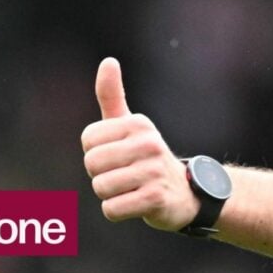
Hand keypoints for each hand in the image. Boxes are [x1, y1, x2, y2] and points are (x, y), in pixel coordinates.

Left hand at [80, 57, 198, 230]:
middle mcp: (148, 143)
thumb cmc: (146, 156)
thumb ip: (112, 95)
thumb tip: (108, 61)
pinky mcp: (156, 199)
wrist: (185, 193)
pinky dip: (116, 211)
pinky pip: (112, 209)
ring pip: (100, 188)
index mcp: (138, 123)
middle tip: (122, 175)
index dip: (95, 153)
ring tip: (130, 189)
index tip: (117, 155)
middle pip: (92, 164)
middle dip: (100, 175)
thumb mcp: (130, 124)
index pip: (88, 140)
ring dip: (109, 195)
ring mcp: (154, 171)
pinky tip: (134, 204)